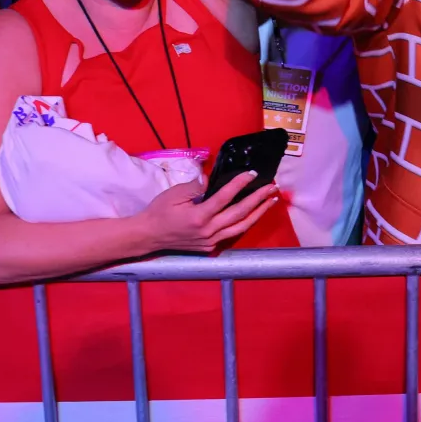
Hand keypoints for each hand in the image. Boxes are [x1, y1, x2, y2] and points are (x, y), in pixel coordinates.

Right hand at [139, 174, 278, 253]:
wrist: (149, 236)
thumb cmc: (160, 212)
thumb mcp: (174, 194)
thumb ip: (195, 186)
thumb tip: (211, 180)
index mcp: (199, 216)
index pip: (225, 197)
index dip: (240, 184)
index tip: (252, 173)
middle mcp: (208, 231)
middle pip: (240, 213)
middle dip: (258, 199)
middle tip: (272, 187)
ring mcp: (211, 242)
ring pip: (241, 227)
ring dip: (258, 213)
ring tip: (270, 201)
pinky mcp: (210, 248)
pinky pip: (232, 234)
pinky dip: (245, 223)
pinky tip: (253, 214)